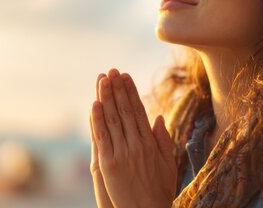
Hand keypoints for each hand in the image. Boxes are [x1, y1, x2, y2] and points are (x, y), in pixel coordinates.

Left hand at [90, 68, 176, 207]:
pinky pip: (101, 137)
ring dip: (107, 97)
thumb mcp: (168, 164)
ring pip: (113, 120)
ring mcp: (122, 153)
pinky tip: (94, 104)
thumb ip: (163, 140)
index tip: (126, 76)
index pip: (139, 111)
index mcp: (150, 143)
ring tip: (103, 79)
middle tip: (112, 70)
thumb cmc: (159, 192)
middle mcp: (137, 144)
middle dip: (118, 89)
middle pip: (125, 110)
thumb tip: (159, 118)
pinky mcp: (108, 164)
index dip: (131, 92)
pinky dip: (97, 120)